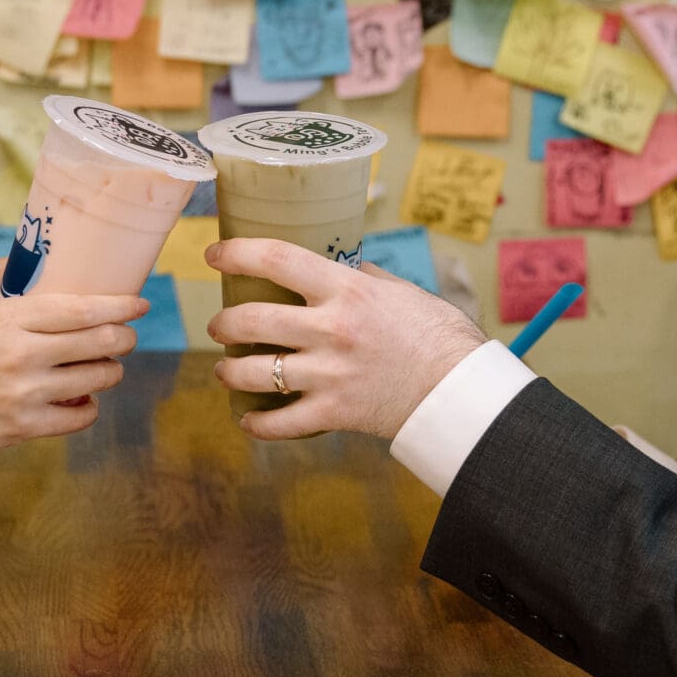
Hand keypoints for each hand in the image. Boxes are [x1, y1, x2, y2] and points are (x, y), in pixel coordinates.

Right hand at [0, 259, 147, 466]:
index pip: (80, 308)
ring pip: (98, 379)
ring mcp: (25, 394)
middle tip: (126, 336)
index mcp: (7, 319)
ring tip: (104, 366)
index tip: (139, 304)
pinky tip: (82, 398)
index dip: (118, 306)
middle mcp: (20, 354)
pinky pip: (81, 416)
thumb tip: (21, 255)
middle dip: (124, 338)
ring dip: (111, 371)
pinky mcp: (26, 428)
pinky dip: (89, 406)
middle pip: (99, 341)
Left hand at [204, 239, 486, 440]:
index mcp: (348, 289)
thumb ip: (366, 278)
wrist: (462, 391)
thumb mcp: (403, 292)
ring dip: (229, 370)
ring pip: (253, 372)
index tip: (215, 254)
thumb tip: (344, 266)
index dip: (237, 253)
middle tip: (219, 325)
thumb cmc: (441, 336)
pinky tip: (247, 418)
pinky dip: (256, 423)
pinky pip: (279, 423)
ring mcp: (329, 373)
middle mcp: (331, 329)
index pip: (277, 259)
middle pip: (250, 319)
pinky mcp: (334, 413)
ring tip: (225, 368)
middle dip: (223, 322)